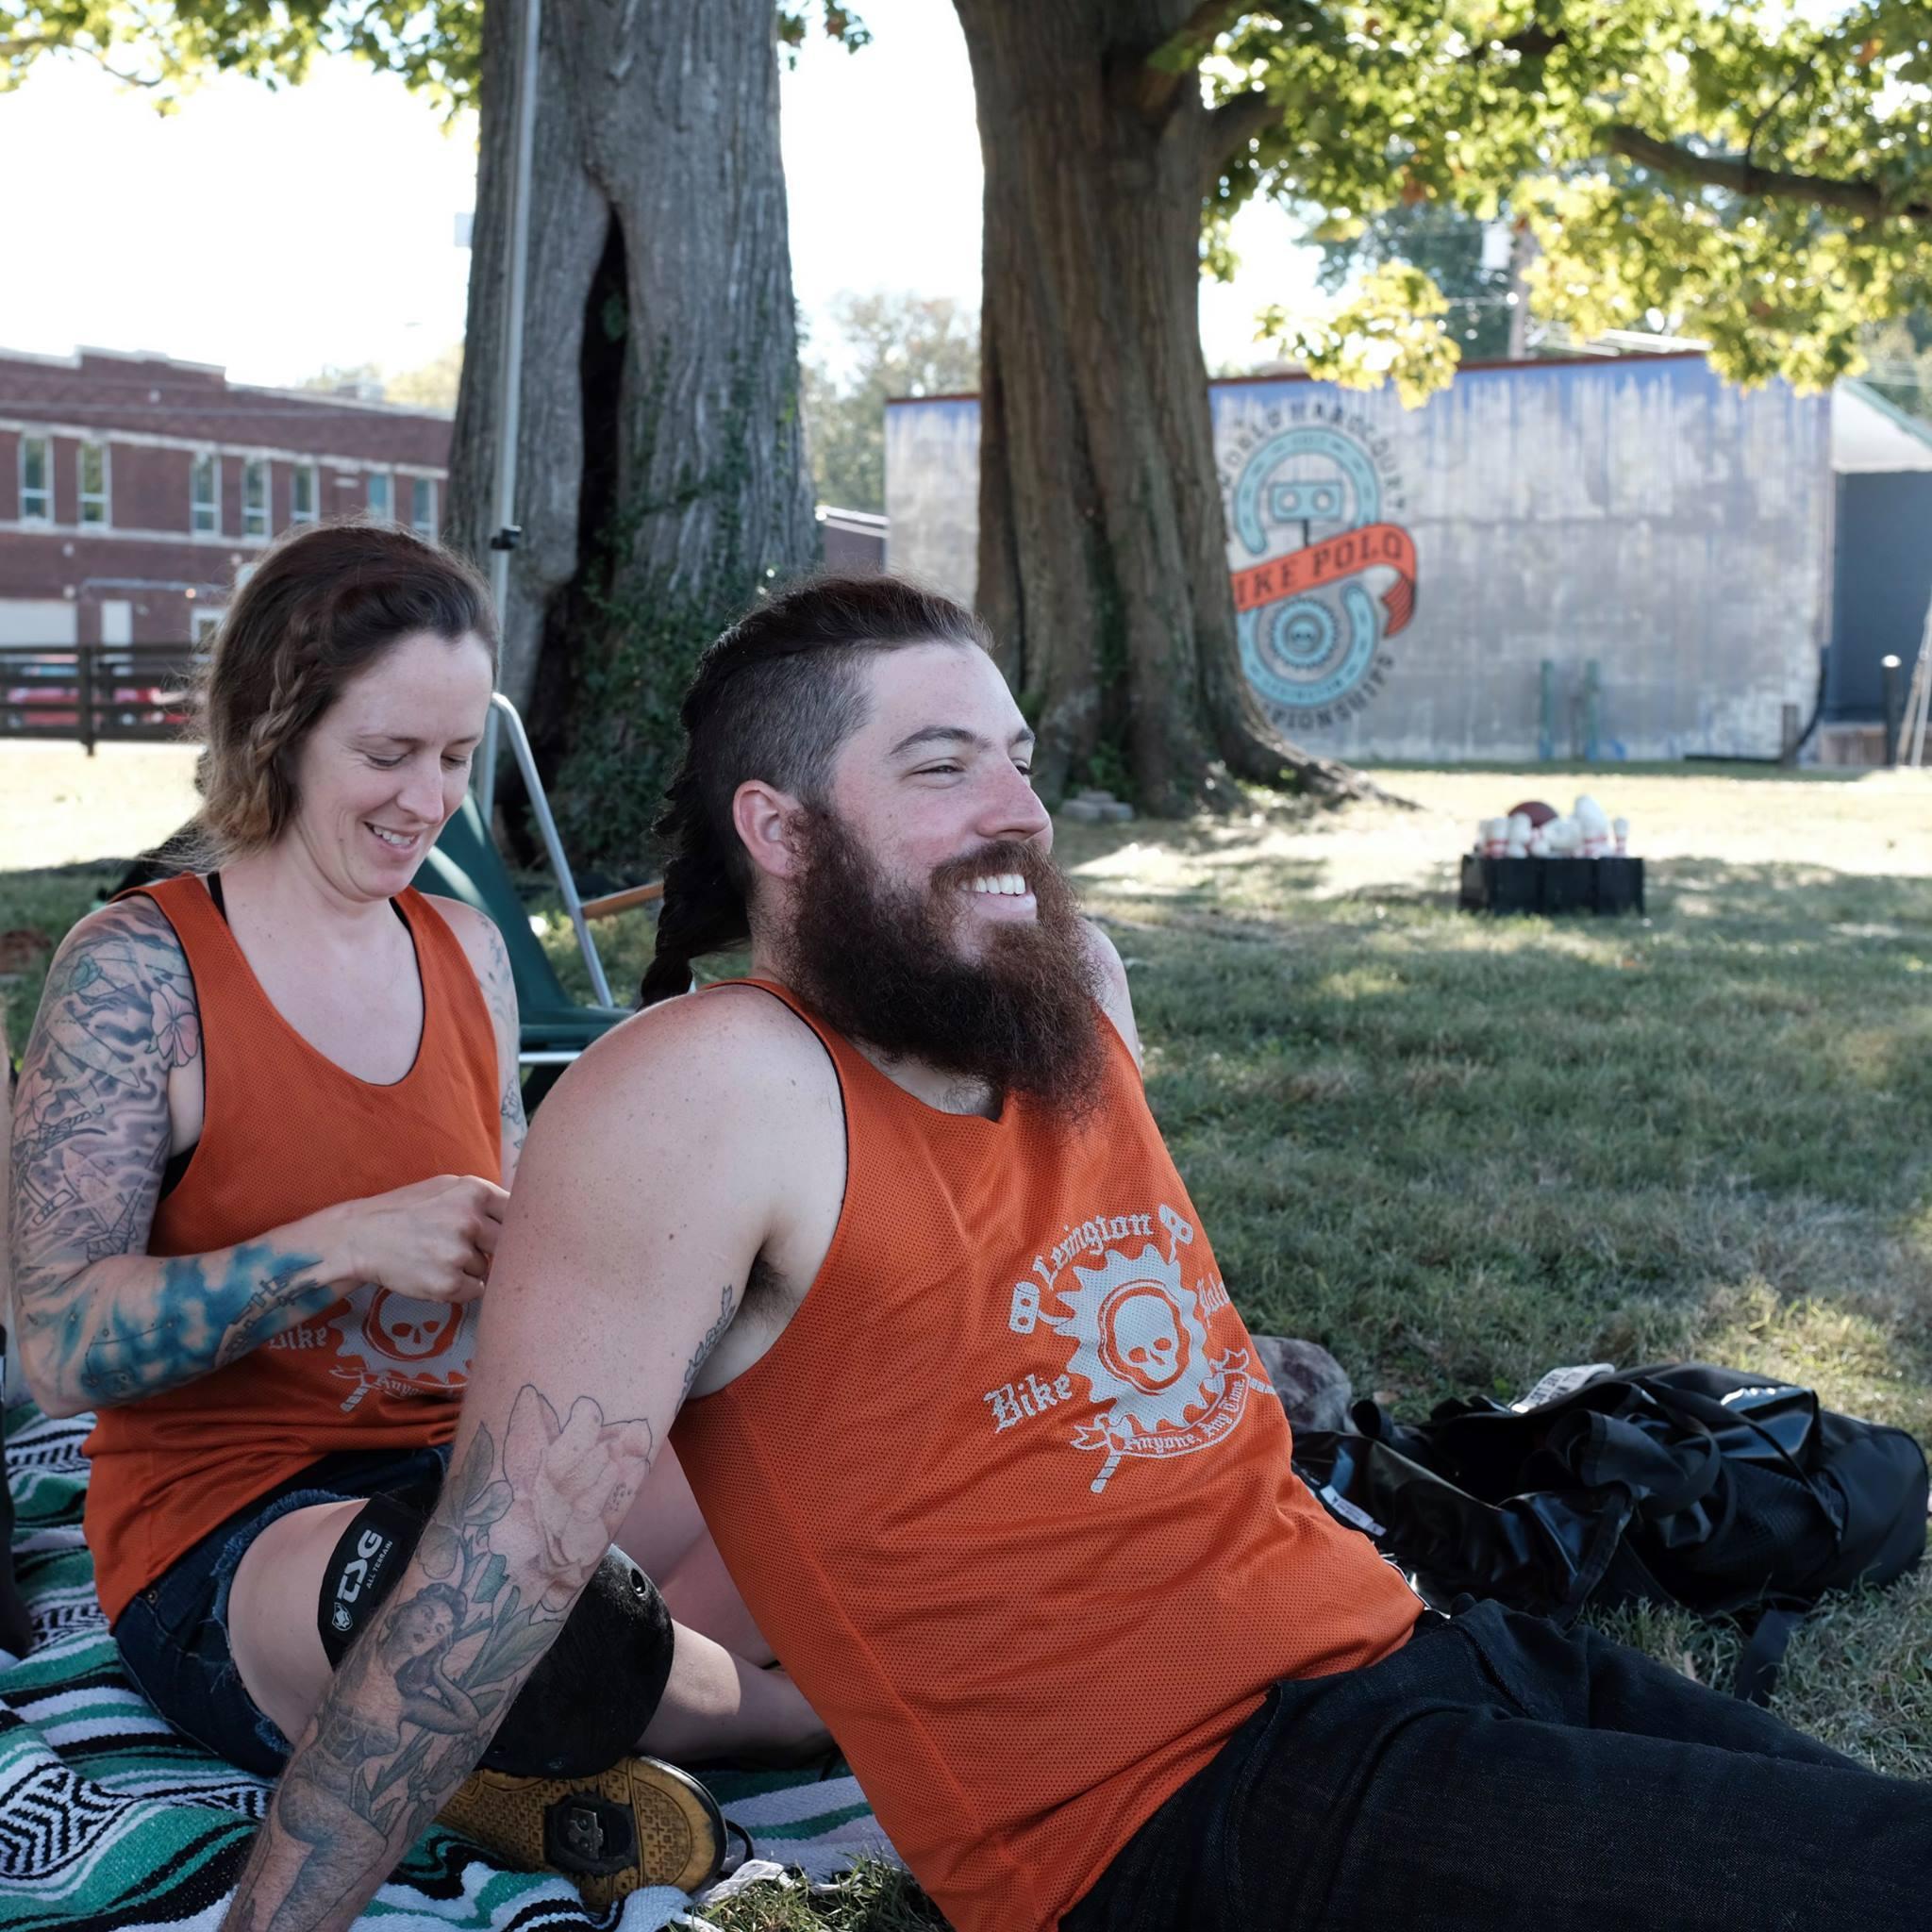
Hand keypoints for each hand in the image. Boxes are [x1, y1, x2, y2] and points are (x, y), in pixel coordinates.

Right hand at [337, 1174, 507, 1304]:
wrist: (362, 1237)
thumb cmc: (407, 1210)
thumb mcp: (446, 1187)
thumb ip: (483, 1198)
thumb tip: (525, 1211)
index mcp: (474, 1191)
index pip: (519, 1212)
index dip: (515, 1226)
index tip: (509, 1233)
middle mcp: (470, 1219)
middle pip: (508, 1244)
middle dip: (492, 1248)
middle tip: (466, 1247)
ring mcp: (459, 1252)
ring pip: (489, 1267)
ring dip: (472, 1267)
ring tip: (440, 1257)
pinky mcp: (449, 1282)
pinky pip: (475, 1289)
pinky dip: (461, 1287)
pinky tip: (437, 1273)